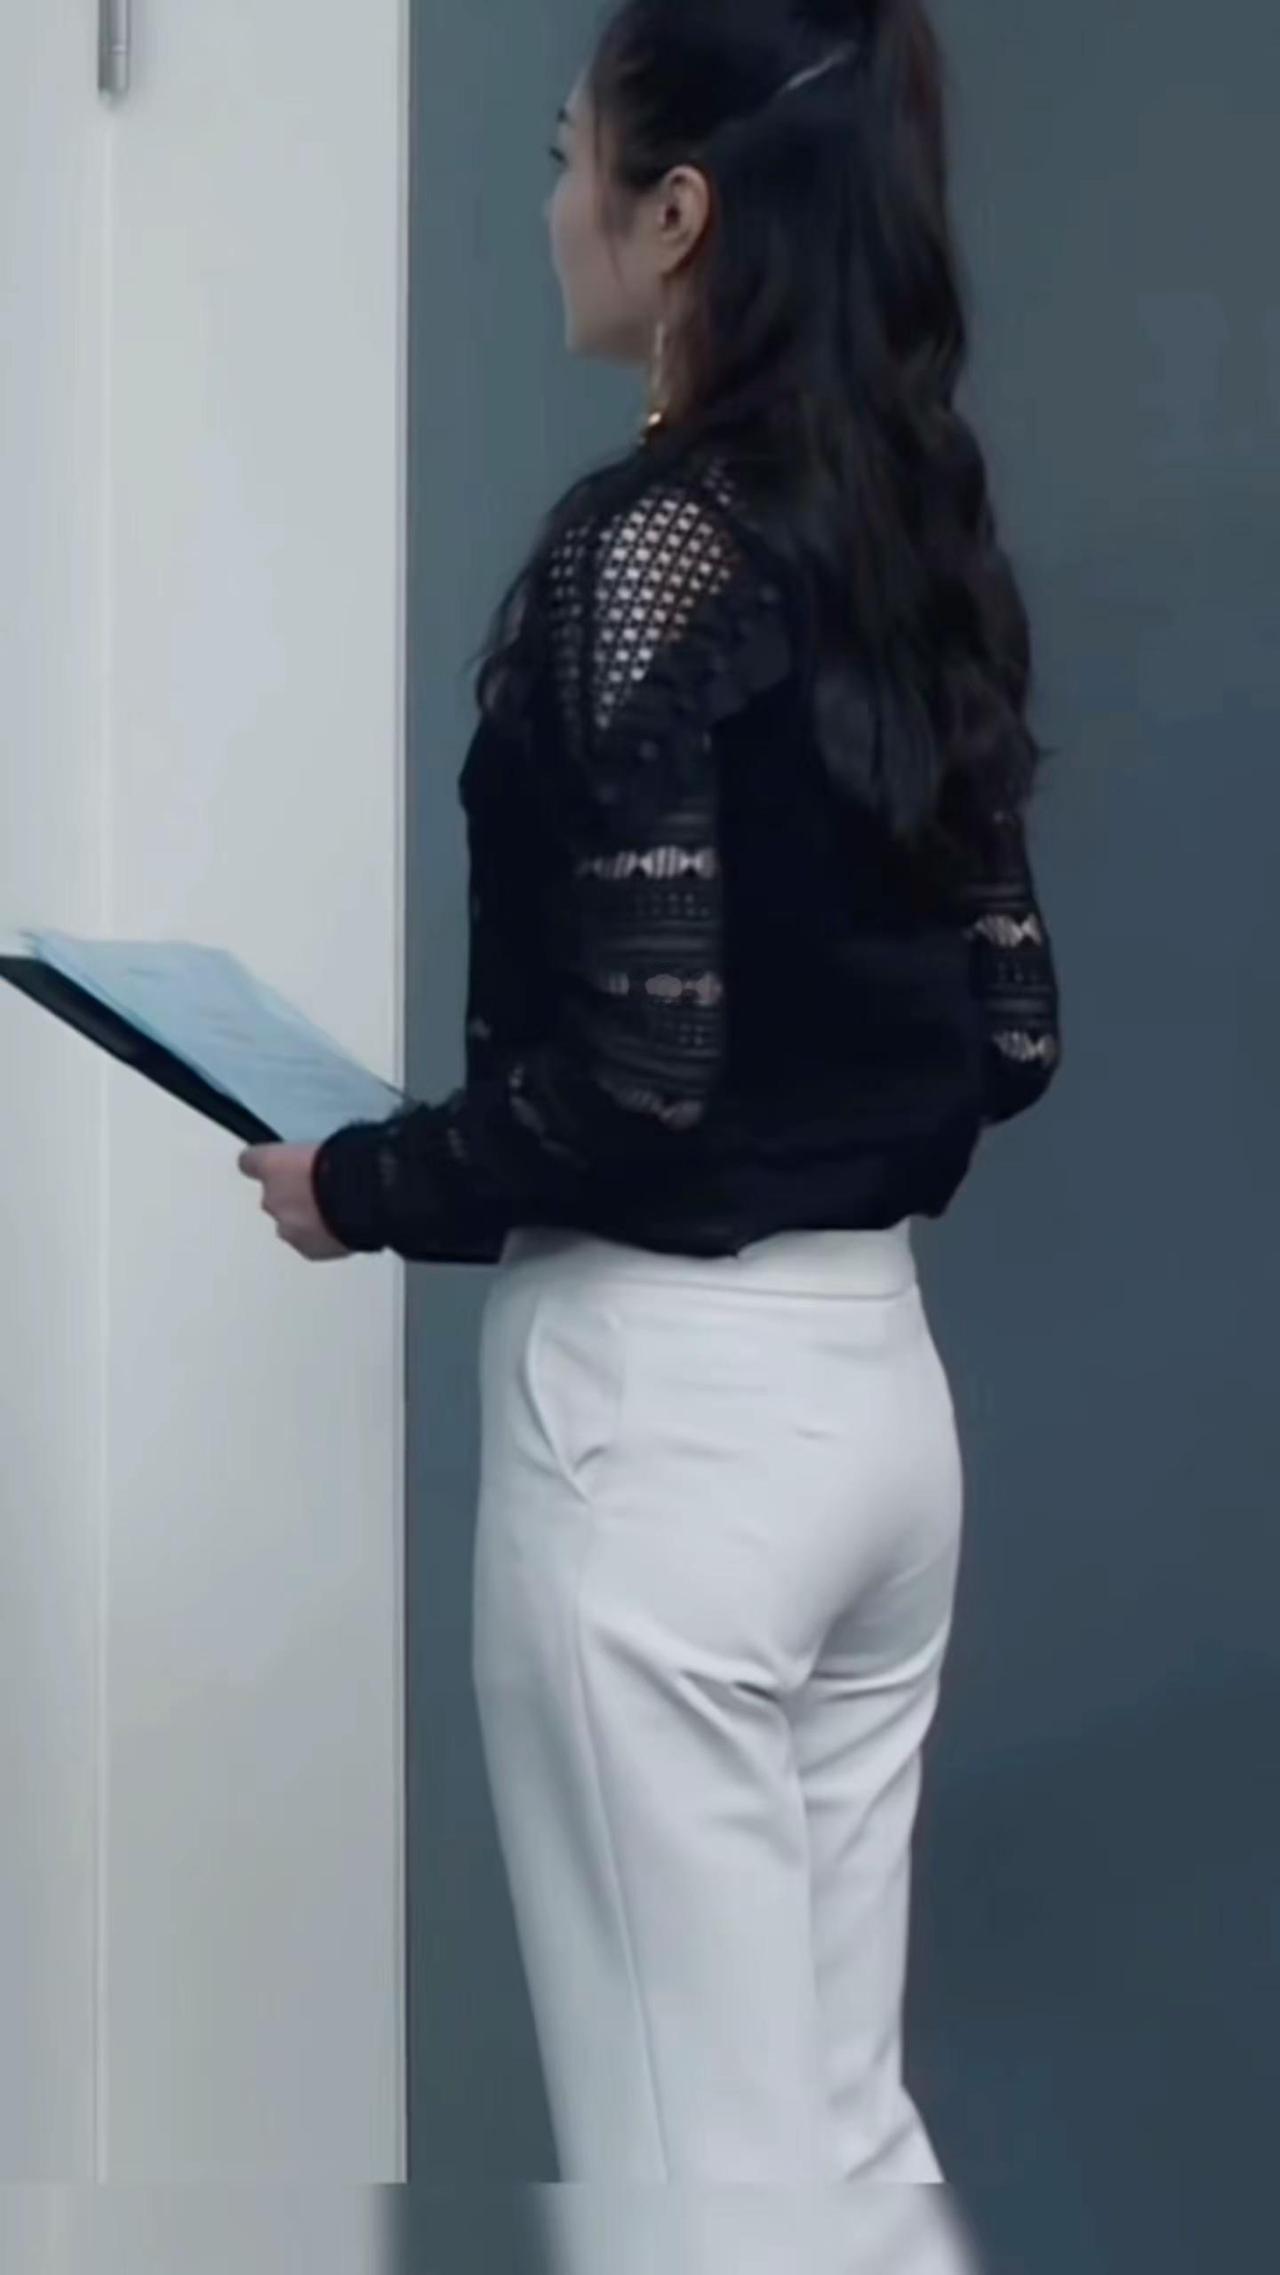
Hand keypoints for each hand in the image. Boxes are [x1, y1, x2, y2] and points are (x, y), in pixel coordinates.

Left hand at [237, 1143, 355, 1261]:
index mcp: (271, 1164)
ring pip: (290, 1223)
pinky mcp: (308, 1250)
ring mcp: (288, 1228)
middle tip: (321, 1190)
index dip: (267, 1164)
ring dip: (307, 1218)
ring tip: (336, 1211)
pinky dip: (322, 1237)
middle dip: (293, 1196)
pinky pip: (310, 1243)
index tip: (276, 1165)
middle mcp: (272, 1198)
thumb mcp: (332, 1145)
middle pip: (273, 1198)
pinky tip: (342, 1227)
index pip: (250, 1161)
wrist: (371, 1199)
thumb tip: (325, 1160)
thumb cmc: (352, 1167)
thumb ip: (314, 1156)